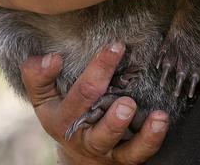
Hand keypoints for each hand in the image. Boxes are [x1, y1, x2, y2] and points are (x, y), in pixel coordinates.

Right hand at [21, 42, 169, 163]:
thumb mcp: (44, 97)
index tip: (115, 46)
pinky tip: (161, 120)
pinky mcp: (123, 158)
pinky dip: (151, 139)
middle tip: (126, 99)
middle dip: (112, 112)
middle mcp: (83, 136)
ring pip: (116, 144)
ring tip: (145, 112)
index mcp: (61, 118)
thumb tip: (52, 57)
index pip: (78, 94)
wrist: (77, 155)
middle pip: (96, 125)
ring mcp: (104, 149)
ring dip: (132, 129)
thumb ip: (38, 75)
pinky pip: (138, 152)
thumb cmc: (63, 113)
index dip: (96, 70)